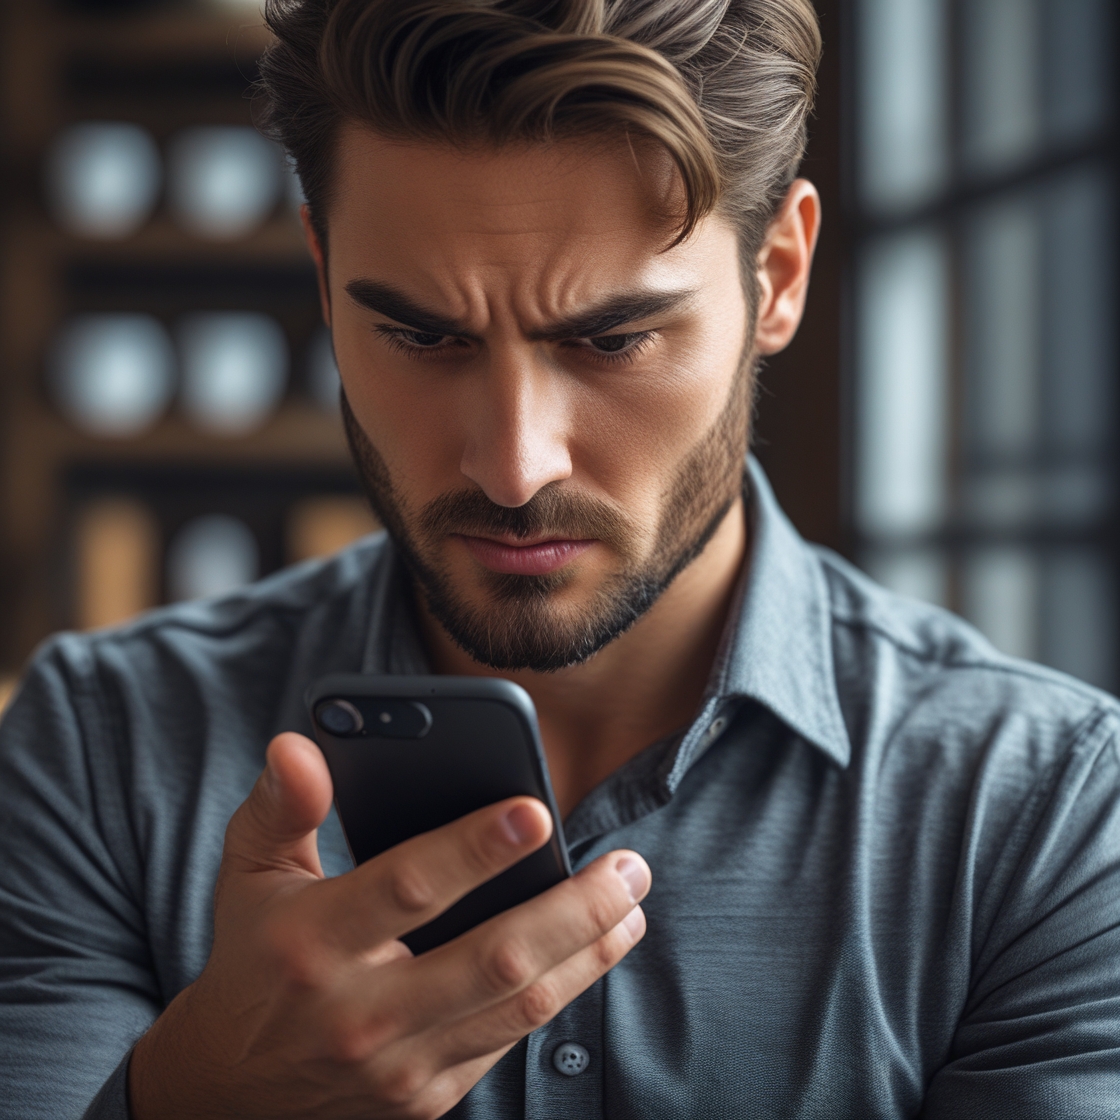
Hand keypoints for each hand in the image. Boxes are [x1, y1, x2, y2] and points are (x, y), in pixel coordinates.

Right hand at [128, 732, 649, 1118]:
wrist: (229, 1092)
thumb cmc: (252, 957)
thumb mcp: (249, 873)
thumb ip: (280, 807)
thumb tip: (298, 745)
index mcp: (312, 943)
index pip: (407, 888)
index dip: (474, 849)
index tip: (537, 812)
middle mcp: (360, 1012)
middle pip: (493, 957)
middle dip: (575, 909)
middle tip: (629, 867)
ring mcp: (398, 1065)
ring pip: (518, 1005)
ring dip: (588, 952)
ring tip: (630, 905)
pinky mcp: (425, 1099)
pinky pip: (508, 1040)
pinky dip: (559, 991)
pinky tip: (591, 950)